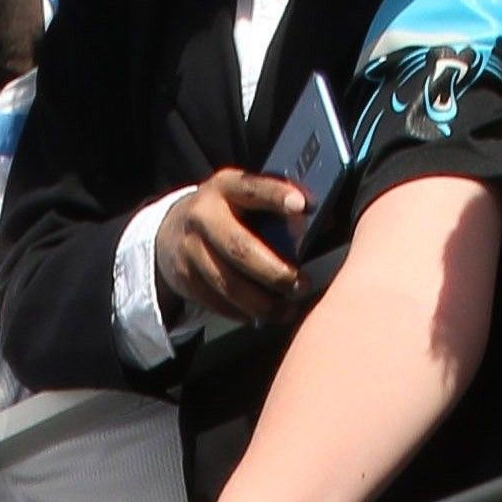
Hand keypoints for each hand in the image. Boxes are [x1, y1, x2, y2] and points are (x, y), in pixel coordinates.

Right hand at [154, 172, 308, 326]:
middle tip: (301, 285)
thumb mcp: (246, 199)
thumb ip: (278, 207)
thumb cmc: (229, 214)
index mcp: (225, 187)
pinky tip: (262, 314)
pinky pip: (218, 302)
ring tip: (287, 310)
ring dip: (262, 303)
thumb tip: (330, 221)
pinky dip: (243, 312)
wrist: (171, 232)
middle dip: (274, 271)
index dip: (276, 195)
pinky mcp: (185, 278)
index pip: (252, 188)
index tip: (303, 205)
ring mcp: (189, 248)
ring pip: (228, 284)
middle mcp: (203, 214)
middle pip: (239, 248)